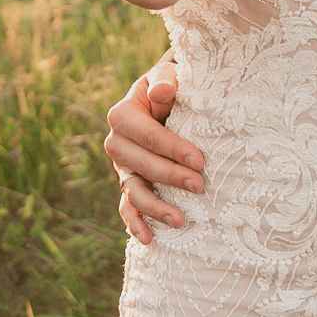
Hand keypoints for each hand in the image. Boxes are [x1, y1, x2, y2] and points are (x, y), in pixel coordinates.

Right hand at [102, 58, 205, 243]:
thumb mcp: (167, 77)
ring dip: (154, 208)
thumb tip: (162, 93)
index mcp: (122, 114)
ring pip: (133, 191)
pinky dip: (135, 224)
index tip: (199, 161)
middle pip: (141, 165)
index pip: (148, 135)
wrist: (166, 101)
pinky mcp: (129, 184)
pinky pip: (127, 207)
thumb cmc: (171, 88)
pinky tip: (150, 239)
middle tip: (199, 186)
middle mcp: (116, 143)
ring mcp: (122, 168)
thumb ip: (165, 80)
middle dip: (170, 177)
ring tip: (180, 220)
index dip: (173, 149)